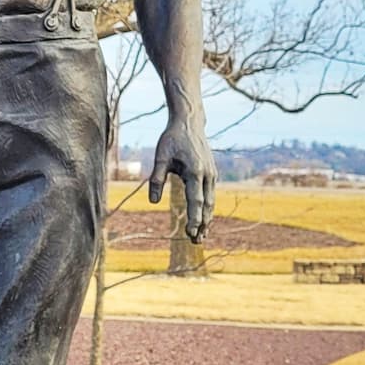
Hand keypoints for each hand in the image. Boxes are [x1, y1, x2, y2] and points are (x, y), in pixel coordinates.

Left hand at [150, 117, 215, 239]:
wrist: (189, 122)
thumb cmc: (172, 138)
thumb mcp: (160, 156)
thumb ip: (156, 178)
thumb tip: (152, 202)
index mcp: (195, 171)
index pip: (195, 201)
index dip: (193, 219)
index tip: (189, 233)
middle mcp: (207, 175)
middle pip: (206, 205)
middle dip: (203, 224)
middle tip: (197, 242)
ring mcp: (212, 174)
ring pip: (211, 202)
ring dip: (207, 219)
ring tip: (202, 236)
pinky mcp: (211, 174)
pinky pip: (210, 195)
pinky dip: (207, 209)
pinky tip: (203, 219)